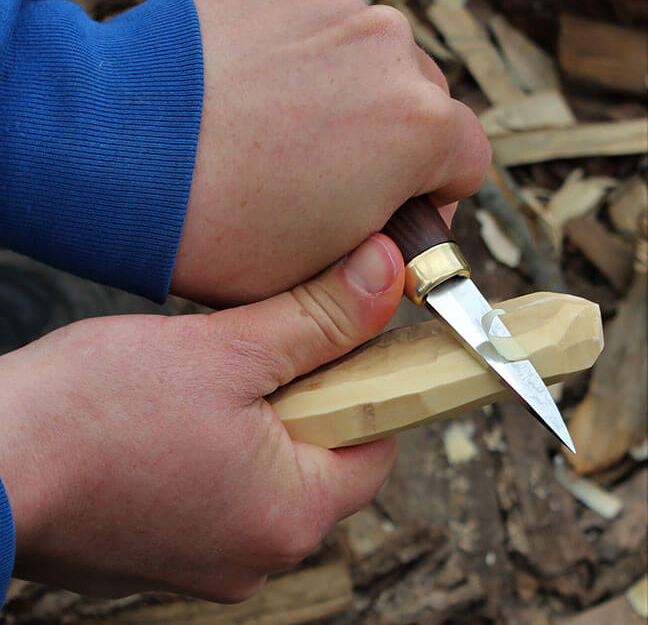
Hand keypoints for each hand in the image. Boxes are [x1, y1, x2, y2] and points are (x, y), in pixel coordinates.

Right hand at [0, 235, 402, 600]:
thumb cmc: (92, 412)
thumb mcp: (227, 349)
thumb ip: (318, 317)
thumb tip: (383, 274)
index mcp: (290, 515)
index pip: (375, 445)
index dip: (368, 385)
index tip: (345, 344)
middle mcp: (257, 554)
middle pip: (321, 458)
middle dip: (304, 398)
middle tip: (262, 350)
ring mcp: (209, 559)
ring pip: (268, 471)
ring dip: (255, 419)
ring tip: (210, 379)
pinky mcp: (167, 550)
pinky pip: (221, 489)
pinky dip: (216, 448)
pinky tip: (176, 415)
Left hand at [171, 0, 489, 304]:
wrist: (118, 157)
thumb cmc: (224, 229)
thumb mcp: (323, 273)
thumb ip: (383, 255)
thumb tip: (397, 241)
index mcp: (421, 126)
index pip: (467, 161)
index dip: (435, 195)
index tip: (396, 209)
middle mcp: (391, 48)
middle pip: (421, 102)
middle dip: (390, 141)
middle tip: (330, 175)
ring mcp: (332, 4)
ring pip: (366, 56)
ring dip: (344, 91)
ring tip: (279, 129)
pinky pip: (310, 21)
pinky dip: (294, 52)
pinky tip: (249, 87)